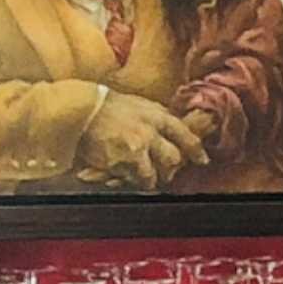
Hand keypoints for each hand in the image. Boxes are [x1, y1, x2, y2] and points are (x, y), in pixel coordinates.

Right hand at [78, 92, 202, 189]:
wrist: (80, 110)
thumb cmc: (108, 106)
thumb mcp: (140, 104)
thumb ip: (158, 117)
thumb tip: (174, 128)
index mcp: (156, 117)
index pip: (185, 136)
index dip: (196, 151)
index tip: (201, 160)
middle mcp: (149, 133)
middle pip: (173, 160)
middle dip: (171, 168)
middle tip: (165, 171)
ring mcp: (134, 149)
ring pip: (153, 175)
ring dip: (149, 178)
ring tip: (141, 174)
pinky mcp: (119, 162)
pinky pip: (131, 179)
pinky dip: (129, 179)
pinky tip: (123, 172)